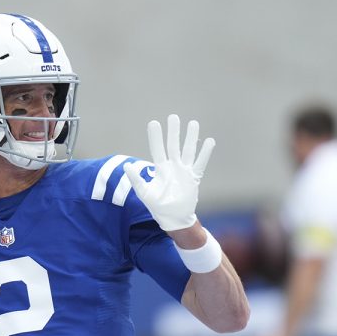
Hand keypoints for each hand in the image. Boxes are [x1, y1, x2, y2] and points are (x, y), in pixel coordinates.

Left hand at [123, 114, 214, 231]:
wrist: (173, 218)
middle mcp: (173, 166)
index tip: (154, 123)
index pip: (157, 149)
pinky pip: (200, 163)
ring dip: (190, 138)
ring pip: (188, 150)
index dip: (155, 137)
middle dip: (174, 132)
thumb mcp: (144, 192)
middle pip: (173, 145)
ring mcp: (184, 171)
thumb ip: (136, 179)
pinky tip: (209, 141)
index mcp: (160, 168)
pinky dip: (205, 153)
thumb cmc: (157, 206)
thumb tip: (127, 166)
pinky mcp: (194, 178)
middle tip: (173, 117)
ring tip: (193, 123)